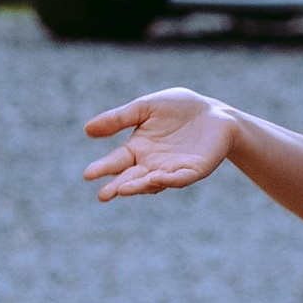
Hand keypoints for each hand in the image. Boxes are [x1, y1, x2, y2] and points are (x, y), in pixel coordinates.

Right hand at [82, 87, 236, 203]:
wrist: (215, 112)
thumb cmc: (179, 109)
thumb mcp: (145, 107)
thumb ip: (119, 119)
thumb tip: (87, 129)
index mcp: (138, 149)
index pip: (116, 161)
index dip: (103, 168)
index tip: (88, 175)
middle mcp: (152, 164)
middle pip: (131, 178)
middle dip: (118, 186)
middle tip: (103, 194)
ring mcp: (172, 170)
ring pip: (152, 182)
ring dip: (139, 186)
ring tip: (123, 189)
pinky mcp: (193, 171)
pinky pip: (180, 178)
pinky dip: (169, 180)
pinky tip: (158, 179)